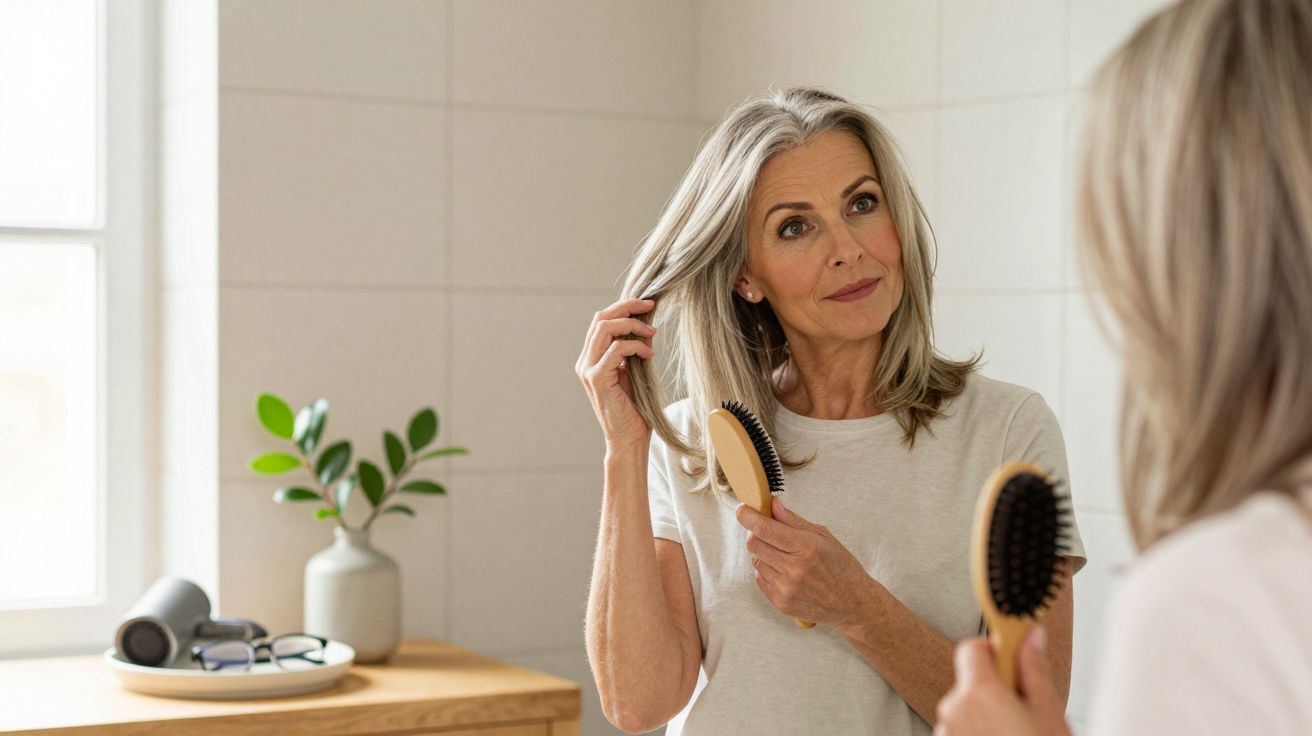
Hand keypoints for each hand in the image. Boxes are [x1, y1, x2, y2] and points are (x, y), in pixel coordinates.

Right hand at [575, 297, 657, 450]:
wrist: (629, 439)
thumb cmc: (635, 409)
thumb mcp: (635, 372)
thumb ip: (634, 350)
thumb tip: (646, 326)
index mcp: (591, 358)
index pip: (601, 320)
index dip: (623, 307)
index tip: (647, 304)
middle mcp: (585, 362)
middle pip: (600, 318)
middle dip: (627, 307)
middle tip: (650, 307)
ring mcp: (588, 370)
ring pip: (604, 328)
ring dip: (632, 325)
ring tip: (652, 333)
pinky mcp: (597, 379)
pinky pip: (615, 350)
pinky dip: (635, 346)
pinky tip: (649, 354)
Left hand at [734, 497, 877, 627]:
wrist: (853, 603)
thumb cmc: (841, 566)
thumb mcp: (823, 536)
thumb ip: (793, 521)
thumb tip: (772, 504)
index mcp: (806, 548)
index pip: (765, 529)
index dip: (748, 516)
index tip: (742, 509)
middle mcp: (794, 569)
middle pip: (754, 544)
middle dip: (755, 534)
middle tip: (767, 532)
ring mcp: (786, 588)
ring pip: (756, 562)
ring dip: (764, 555)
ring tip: (784, 557)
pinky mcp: (781, 603)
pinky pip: (760, 579)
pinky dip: (767, 571)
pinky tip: (785, 572)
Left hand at [934, 627, 1070, 735]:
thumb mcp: (1047, 712)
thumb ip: (1033, 669)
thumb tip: (1030, 635)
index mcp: (978, 693)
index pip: (971, 649)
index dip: (992, 652)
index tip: (1010, 663)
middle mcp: (952, 712)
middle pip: (969, 685)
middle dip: (993, 692)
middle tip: (1022, 714)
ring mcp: (945, 735)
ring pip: (964, 714)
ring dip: (983, 720)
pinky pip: (958, 735)